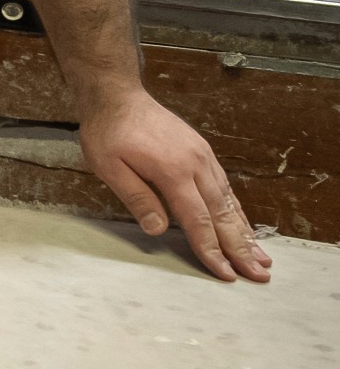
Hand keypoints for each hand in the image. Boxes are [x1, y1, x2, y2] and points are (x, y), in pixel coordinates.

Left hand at [77, 91, 270, 282]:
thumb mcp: (109, 166)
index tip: (226, 273)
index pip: (198, 220)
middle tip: (259, 274)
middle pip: (223, 213)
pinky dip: (236, 208)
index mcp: (173, 171)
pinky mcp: (202, 151)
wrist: (117, 95)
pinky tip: (242, 223)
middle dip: (241, 247)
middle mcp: (196, 164)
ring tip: (260, 255)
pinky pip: (224, 185)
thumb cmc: (108, 131)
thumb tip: (159, 230)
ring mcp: (202, 156)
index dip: (211, 249)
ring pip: (229, 199)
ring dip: (245, 230)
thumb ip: (137, 198)